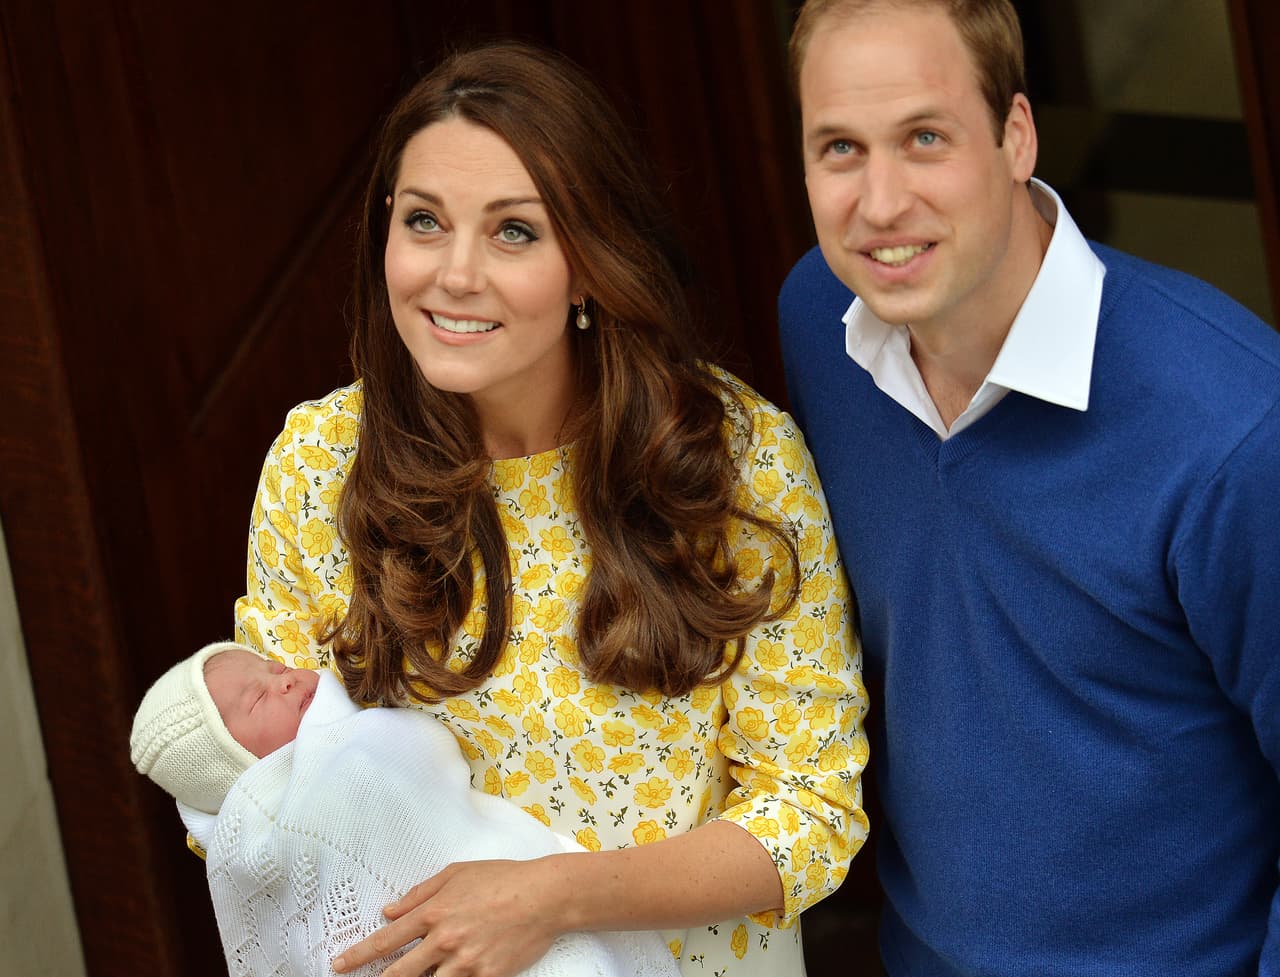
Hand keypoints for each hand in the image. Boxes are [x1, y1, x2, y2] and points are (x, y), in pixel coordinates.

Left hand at [331, 857, 568, 976]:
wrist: (544, 896)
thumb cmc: (502, 879)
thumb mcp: (456, 874)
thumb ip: (419, 893)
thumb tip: (389, 910)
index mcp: (434, 912)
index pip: (386, 940)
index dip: (358, 955)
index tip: (339, 966)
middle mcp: (445, 940)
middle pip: (399, 974)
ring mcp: (465, 962)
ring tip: (416, 974)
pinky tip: (453, 975)